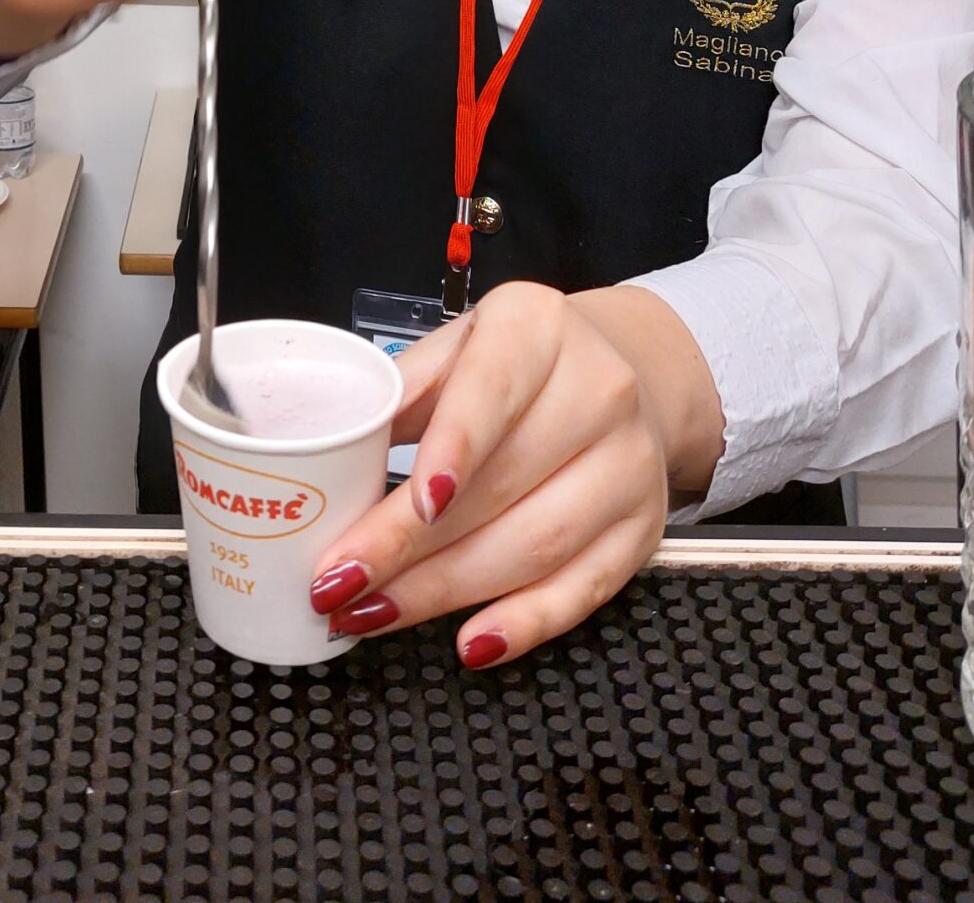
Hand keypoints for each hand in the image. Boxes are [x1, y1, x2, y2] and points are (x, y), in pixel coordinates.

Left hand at [308, 282, 722, 665]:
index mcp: (537, 328)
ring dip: (446, 592)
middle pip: (503, 484)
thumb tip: (332, 445)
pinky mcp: (641, 529)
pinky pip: (583, 590)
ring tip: (374, 611)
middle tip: (340, 579)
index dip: (454, 449)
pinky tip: (471, 644)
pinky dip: (523, 625)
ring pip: (538, 545)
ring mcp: (628, 465)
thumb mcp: (456, 345)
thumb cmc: (518, 365)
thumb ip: (400, 389)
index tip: (414, 502)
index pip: (493, 390)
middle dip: (409, 544)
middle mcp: (599, 391)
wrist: (628, 372)